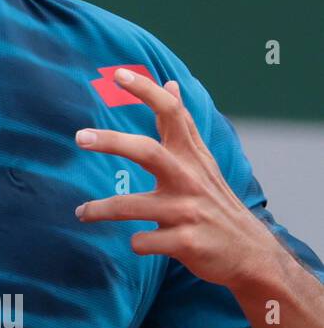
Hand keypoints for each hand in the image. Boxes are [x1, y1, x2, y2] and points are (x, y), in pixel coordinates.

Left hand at [73, 68, 282, 288]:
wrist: (249, 253)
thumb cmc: (214, 200)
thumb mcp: (201, 160)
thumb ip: (182, 125)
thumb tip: (171, 83)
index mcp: (191, 156)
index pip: (171, 113)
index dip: (146, 91)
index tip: (118, 74)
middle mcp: (189, 179)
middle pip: (147, 151)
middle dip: (112, 142)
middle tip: (79, 136)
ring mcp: (187, 211)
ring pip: (131, 205)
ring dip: (101, 209)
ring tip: (81, 212)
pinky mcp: (185, 242)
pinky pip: (143, 240)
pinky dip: (137, 242)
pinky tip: (141, 242)